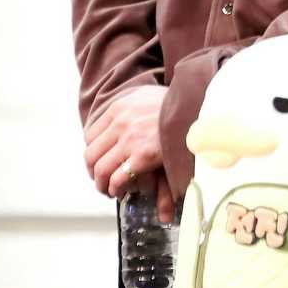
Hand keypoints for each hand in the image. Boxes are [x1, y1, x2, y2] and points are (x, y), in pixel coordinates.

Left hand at [83, 84, 168, 203]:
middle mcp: (120, 122)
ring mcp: (131, 139)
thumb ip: (130, 107)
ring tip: (109, 189)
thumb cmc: (174, 102)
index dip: (93, 153)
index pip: (90, 135)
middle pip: (90, 154)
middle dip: (93, 172)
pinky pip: (117, 178)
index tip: (100, 161)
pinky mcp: (144, 155)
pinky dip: (115, 188)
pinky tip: (121, 191)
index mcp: (119, 107)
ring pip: (100, 169)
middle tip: (102, 180)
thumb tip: (119, 118)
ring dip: (101, 184)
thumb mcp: (147, 96)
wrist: (196, 105)